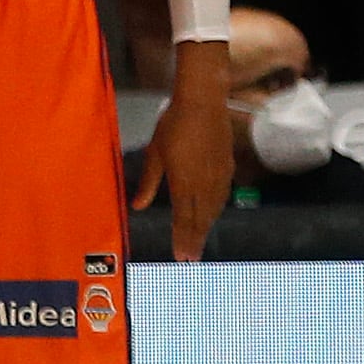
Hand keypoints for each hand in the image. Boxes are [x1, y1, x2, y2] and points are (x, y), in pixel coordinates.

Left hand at [133, 45, 232, 261]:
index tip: (181, 257)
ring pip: (213, 209)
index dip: (182, 238)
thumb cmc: (172, 126)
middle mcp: (203, 184)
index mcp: (183, 182)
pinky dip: (215, 210)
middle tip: (190, 259)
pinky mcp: (227, 167)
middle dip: (194, 239)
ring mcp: (218, 176)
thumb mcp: (154, 154)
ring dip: (205, 227)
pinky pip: (222, 195)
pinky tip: (212, 215)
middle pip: (200, 218)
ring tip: (199, 242)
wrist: (203, 104)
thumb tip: (137, 207)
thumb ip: (148, 182)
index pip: (183, 217)